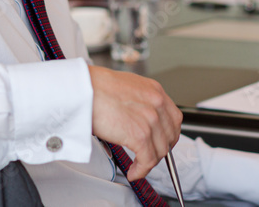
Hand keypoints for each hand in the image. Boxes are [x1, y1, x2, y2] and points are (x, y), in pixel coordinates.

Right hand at [88, 66, 181, 181]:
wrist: (84, 89)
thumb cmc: (96, 87)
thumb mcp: (127, 87)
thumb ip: (140, 101)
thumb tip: (140, 118)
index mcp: (155, 91)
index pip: (173, 118)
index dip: (168, 135)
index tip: (161, 142)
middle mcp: (157, 103)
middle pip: (170, 136)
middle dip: (160, 150)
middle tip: (149, 156)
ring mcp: (150, 119)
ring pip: (161, 150)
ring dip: (149, 162)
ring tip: (138, 166)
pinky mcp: (140, 135)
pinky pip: (148, 160)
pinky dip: (141, 170)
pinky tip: (133, 172)